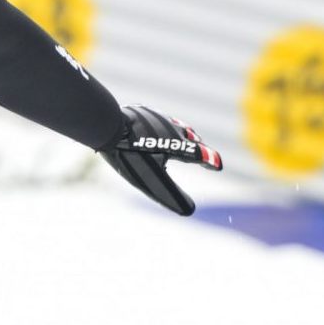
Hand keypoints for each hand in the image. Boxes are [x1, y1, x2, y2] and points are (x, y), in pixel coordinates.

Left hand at [99, 105, 222, 216]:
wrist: (106, 125)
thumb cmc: (129, 155)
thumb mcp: (151, 179)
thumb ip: (171, 194)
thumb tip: (189, 212)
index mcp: (177, 144)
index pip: (199, 153)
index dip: (209, 160)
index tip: (217, 166)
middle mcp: (171, 128)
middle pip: (190, 137)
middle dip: (198, 146)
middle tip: (203, 155)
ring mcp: (156, 117)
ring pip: (175, 126)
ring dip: (182, 135)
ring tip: (184, 140)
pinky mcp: (142, 112)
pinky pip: (158, 120)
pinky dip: (163, 127)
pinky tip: (155, 130)